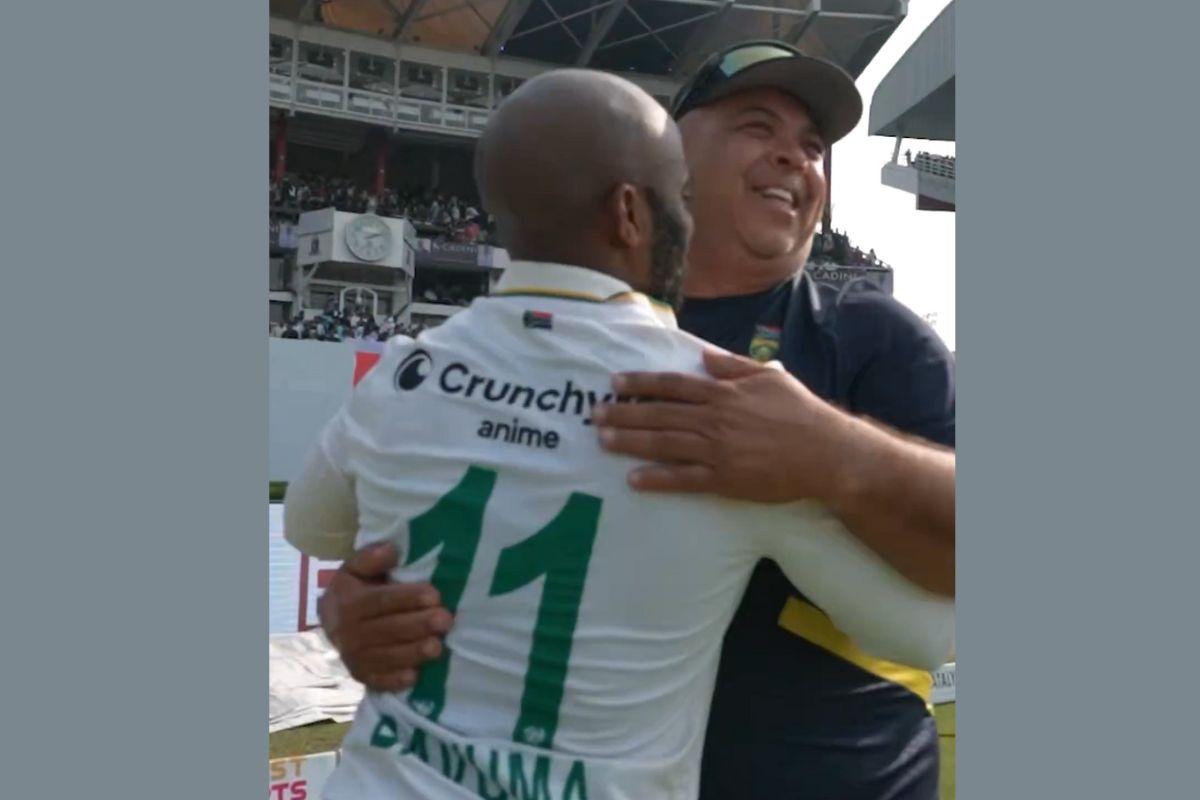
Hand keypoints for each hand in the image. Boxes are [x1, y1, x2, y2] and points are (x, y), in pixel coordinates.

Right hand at [318, 541, 453, 691]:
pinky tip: (415, 676)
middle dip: (419, 625)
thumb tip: (391, 550)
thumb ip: (370, 558)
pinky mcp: (362, 676)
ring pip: (387, 656)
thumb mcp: (355, 568)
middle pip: (388, 629)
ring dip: (413, 652)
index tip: (434, 595)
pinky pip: (379, 681)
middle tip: (445, 620)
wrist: (332, 622)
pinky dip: (396, 680)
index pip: (381, 600)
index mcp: (348, 602)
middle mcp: (348, 632)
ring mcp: (354, 657)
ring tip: (438, 647)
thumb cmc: (354, 590)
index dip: (408, 597)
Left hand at [591, 349, 858, 503]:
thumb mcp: (769, 377)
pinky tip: (634, 479)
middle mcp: (714, 419)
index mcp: (724, 393)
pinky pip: (683, 480)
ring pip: (664, 444)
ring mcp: (717, 451)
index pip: (673, 385)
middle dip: (624, 413)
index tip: (615, 383)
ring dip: (631, 442)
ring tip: (603, 441)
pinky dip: (657, 479)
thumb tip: (704, 357)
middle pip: (660, 414)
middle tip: (595, 414)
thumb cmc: (800, 412)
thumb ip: (733, 367)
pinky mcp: (724, 480)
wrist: (825, 453)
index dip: (641, 383)